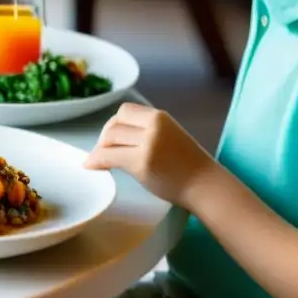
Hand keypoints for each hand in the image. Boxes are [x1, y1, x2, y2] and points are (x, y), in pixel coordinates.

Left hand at [84, 102, 217, 208]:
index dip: (113, 124)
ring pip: (110, 139)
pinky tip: (92, 166)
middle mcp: (154, 126)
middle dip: (104, 138)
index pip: (125, 111)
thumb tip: (112, 135)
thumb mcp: (167, 135)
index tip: (112, 138)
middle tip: (104, 152)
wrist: (205, 185)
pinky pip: (109, 157)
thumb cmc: (187, 164)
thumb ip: (144, 130)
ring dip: (100, 150)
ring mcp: (147, 144)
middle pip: (114, 125)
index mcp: (159, 117)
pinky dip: (96, 161)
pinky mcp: (141, 162)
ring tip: (101, 161)